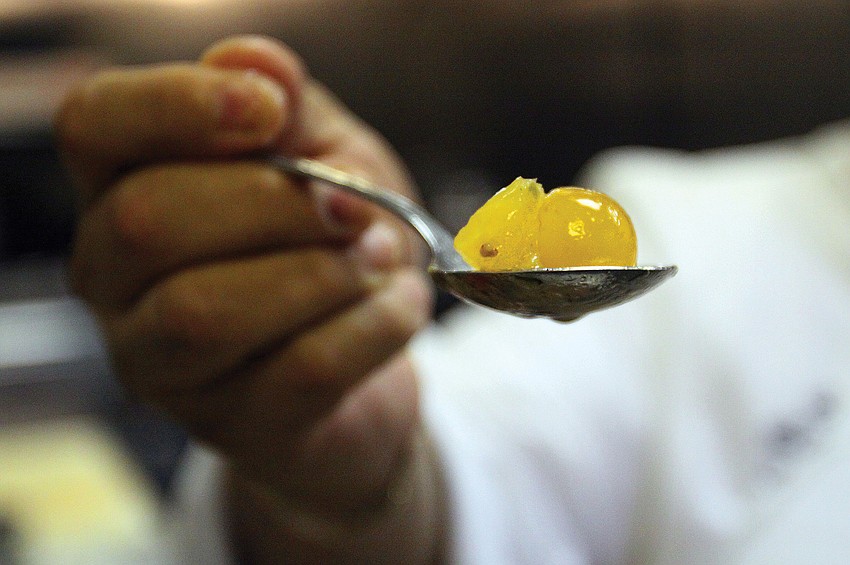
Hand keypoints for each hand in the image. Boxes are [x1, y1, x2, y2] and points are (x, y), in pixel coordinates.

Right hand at [56, 36, 440, 563]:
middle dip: (277, 202)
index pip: (94, 126)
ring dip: (323, 271)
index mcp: (123, 190)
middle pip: (150, 221)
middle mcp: (116, 281)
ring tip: (383, 257)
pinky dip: (374, 325)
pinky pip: (299, 370)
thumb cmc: (330, 245)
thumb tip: (256, 61)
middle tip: (356, 207)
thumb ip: (291, 112)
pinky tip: (401, 303)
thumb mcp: (324, 158)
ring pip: (208, 311)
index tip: (267, 109)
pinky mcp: (230, 425)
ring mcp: (162, 364)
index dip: (175, 104)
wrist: (366, 361)